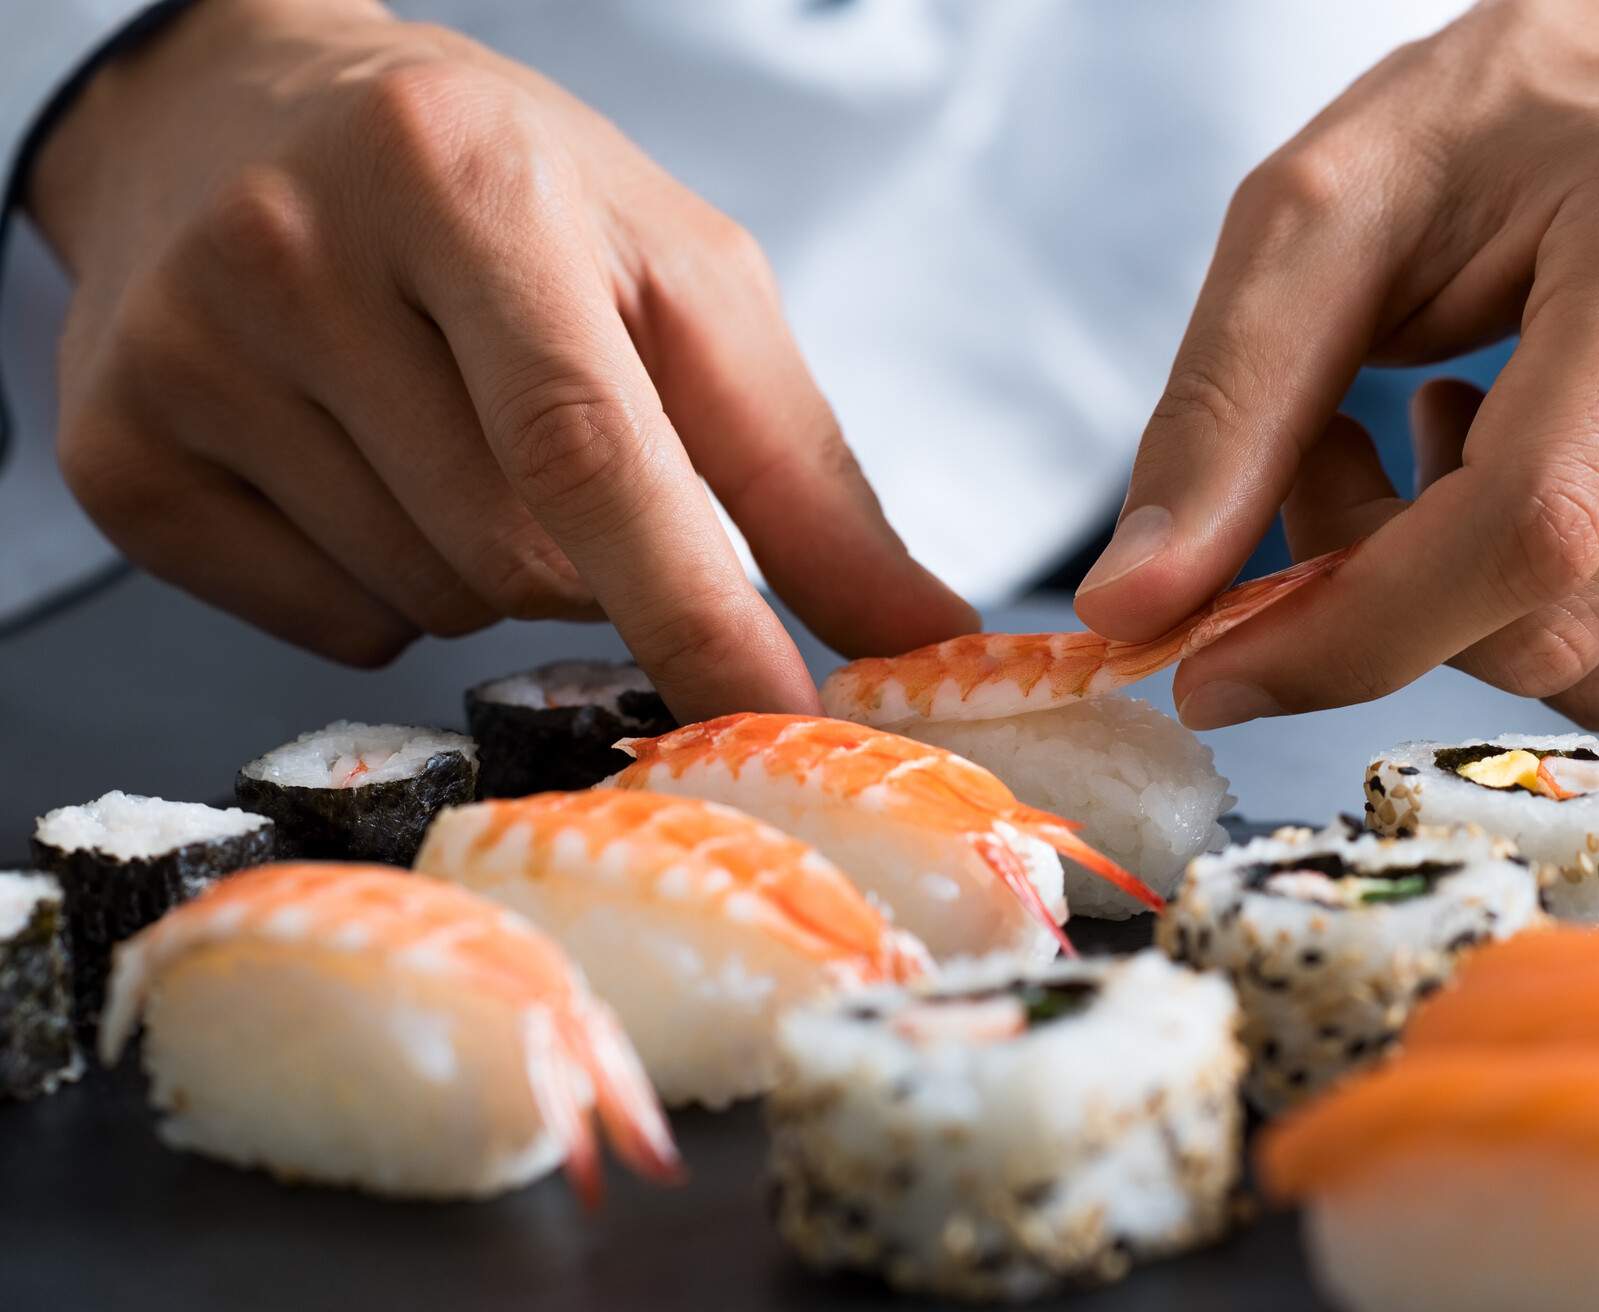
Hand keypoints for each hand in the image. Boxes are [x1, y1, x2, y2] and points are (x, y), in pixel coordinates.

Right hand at [29, 0, 972, 717]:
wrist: (237, 110)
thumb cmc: (490, 187)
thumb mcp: (671, 273)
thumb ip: (800, 466)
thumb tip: (922, 639)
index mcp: (467, 185)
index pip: (589, 444)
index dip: (695, 610)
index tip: (783, 727)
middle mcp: (298, 257)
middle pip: (518, 558)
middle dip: (593, 561)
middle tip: (559, 442)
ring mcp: (188, 359)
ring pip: (429, 604)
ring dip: (492, 568)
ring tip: (444, 425)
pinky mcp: (123, 455)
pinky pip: (331, 628)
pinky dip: (388, 590)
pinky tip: (359, 465)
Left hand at [1074, 0, 1598, 733]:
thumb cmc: (1503, 128)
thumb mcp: (1320, 215)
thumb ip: (1221, 411)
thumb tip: (1130, 612)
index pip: (1523, 531)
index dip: (1344, 633)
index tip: (1211, 667)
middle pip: (1547, 628)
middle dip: (1385, 595)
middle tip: (1339, 454)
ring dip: (1465, 610)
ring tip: (1450, 442)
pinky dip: (1559, 624)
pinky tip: (1545, 484)